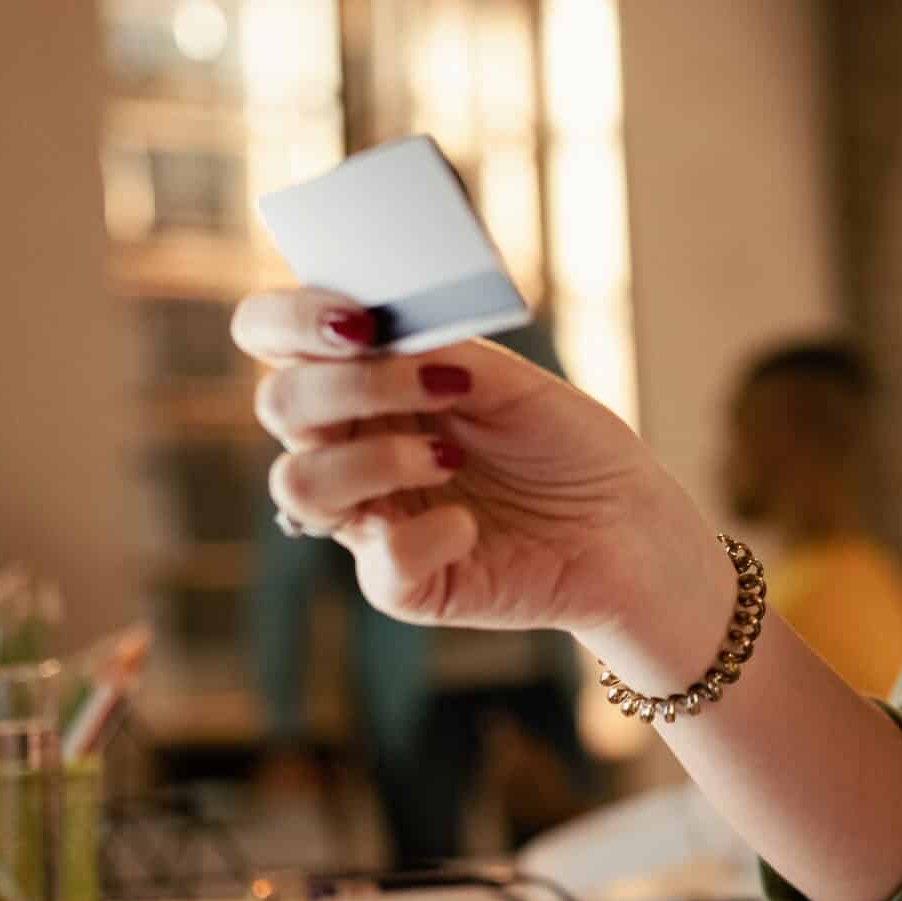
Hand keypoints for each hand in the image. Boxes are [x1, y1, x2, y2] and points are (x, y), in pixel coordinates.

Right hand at [233, 289, 716, 642]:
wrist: (628, 529)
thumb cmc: (568, 446)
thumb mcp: (510, 380)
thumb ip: (440, 347)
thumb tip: (381, 317)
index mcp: (365, 384)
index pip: (273, 336)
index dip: (289, 319)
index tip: (356, 318)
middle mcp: (350, 447)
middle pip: (279, 403)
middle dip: (351, 386)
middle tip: (438, 382)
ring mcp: (368, 517)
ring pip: (298, 484)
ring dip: (375, 459)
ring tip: (451, 457)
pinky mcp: (402, 584)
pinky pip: (377, 561)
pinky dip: (427, 535)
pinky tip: (471, 527)